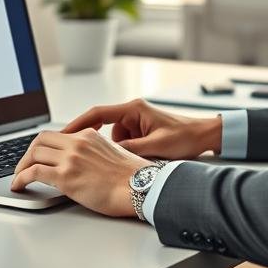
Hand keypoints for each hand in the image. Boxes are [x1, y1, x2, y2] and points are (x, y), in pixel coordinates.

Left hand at [10, 129, 148, 216]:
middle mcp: (78, 143)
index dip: (43, 146)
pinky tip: (19, 186)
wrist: (140, 188)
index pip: (57, 134)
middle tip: (24, 166)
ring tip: (18, 178)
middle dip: (28, 153)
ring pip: (34, 153)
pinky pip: (34, 172)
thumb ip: (95, 154)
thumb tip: (83, 165)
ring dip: (21, 166)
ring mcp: (71, 158)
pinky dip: (21, 178)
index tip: (38, 155)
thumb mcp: (112, 155)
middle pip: (40, 140)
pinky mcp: (65, 176)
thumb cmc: (132, 178)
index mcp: (89, 135)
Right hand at [62, 98, 221, 159]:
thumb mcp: (155, 146)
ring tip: (135, 157)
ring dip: (117, 150)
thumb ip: (130, 150)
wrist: (204, 136)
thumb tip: (108, 155)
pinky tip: (138, 158)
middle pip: (102, 127)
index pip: (97, 114)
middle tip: (88, 157)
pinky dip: (125, 151)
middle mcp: (132, 112)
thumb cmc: (185, 136)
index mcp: (133, 109)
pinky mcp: (140, 130)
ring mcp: (136, 121)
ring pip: (113, 137)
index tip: (63, 134)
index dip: (78, 124)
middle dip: (98, 143)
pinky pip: (124, 141)